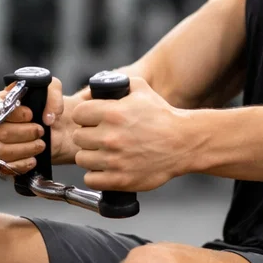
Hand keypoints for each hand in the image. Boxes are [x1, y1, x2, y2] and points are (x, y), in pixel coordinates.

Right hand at [0, 76, 74, 172]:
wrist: (52, 127)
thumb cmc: (44, 105)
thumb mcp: (51, 89)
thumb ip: (53, 95)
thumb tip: (48, 117)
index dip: (14, 114)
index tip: (31, 114)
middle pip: (0, 132)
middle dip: (25, 133)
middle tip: (40, 131)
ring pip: (1, 151)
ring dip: (25, 149)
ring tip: (40, 145)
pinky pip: (5, 166)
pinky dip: (22, 164)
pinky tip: (33, 159)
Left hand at [70, 75, 190, 192]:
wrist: (184, 143)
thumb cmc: (163, 116)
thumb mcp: (142, 89)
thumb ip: (117, 83)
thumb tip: (95, 88)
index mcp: (112, 113)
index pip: (78, 114)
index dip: (85, 116)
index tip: (92, 120)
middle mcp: (110, 137)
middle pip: (78, 137)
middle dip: (88, 135)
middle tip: (100, 137)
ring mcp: (114, 160)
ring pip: (82, 158)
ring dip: (91, 156)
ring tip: (104, 153)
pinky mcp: (120, 179)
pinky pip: (91, 179)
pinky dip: (96, 175)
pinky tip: (106, 168)